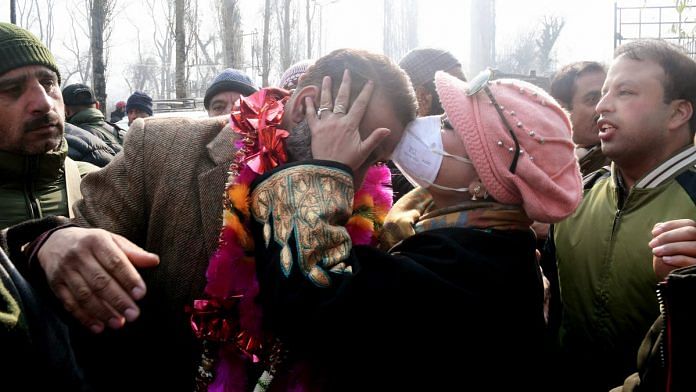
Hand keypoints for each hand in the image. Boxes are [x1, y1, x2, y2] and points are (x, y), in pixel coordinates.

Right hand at [37, 227, 159, 332]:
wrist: (55, 241)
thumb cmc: (93, 243)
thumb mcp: (113, 240)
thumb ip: (133, 253)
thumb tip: (154, 261)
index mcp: (97, 241)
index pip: (115, 262)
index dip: (128, 279)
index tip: (141, 294)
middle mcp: (79, 255)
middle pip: (100, 281)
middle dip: (118, 300)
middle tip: (133, 315)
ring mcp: (65, 271)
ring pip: (84, 295)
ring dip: (102, 312)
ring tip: (119, 323)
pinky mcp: (55, 285)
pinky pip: (69, 304)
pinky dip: (84, 317)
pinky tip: (99, 326)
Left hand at [305, 69, 390, 171]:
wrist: (330, 170)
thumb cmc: (348, 161)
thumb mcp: (364, 150)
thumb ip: (375, 138)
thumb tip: (388, 129)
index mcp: (350, 124)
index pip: (360, 104)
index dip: (365, 92)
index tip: (369, 81)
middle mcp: (337, 120)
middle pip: (342, 98)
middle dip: (345, 84)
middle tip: (346, 71)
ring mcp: (325, 123)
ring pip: (325, 102)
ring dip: (326, 89)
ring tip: (327, 78)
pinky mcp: (315, 130)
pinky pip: (310, 115)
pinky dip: (308, 106)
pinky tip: (307, 96)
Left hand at [649, 219, 695, 279]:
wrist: (674, 286)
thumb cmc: (670, 265)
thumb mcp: (666, 249)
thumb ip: (664, 235)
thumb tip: (658, 225)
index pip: (688, 224)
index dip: (670, 226)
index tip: (653, 232)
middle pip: (691, 232)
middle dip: (668, 236)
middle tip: (652, 244)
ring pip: (693, 246)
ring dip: (670, 247)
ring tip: (655, 252)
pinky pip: (692, 261)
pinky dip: (677, 258)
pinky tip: (665, 259)